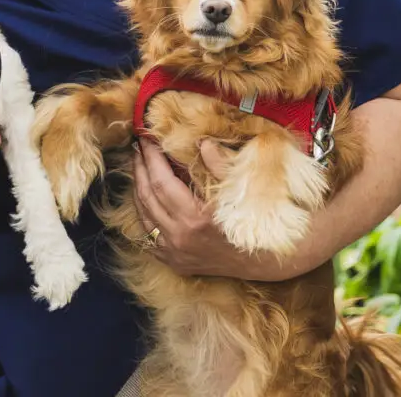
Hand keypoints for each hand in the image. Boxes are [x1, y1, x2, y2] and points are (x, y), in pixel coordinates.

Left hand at [132, 138, 320, 280]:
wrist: (262, 260)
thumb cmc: (252, 221)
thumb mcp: (240, 190)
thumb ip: (219, 165)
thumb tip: (202, 142)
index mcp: (195, 218)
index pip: (161, 182)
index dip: (151, 158)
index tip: (146, 139)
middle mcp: (180, 237)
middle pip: (147, 197)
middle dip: (140, 168)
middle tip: (138, 147)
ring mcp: (174, 252)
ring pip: (144, 216)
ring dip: (139, 188)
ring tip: (138, 166)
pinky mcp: (173, 261)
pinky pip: (148, 234)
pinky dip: (145, 212)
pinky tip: (146, 195)